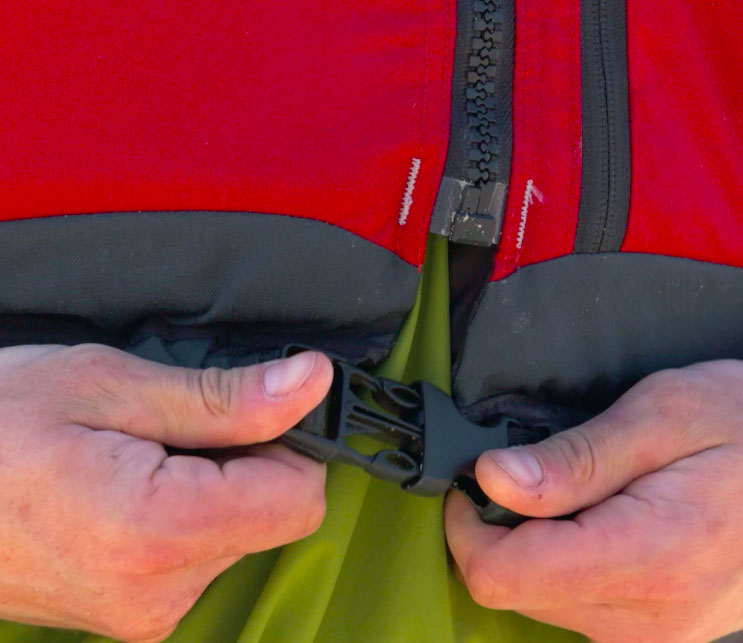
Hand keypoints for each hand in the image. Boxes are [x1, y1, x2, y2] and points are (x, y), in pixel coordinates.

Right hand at [0, 344, 332, 640]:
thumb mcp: (111, 386)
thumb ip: (226, 397)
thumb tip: (311, 383)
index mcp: (159, 531)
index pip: (298, 499)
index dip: (285, 445)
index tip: (244, 413)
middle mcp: (160, 590)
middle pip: (273, 516)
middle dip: (243, 463)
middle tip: (167, 429)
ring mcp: (145, 612)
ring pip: (240, 533)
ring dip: (210, 487)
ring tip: (135, 458)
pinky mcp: (134, 614)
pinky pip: (200, 555)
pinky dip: (186, 514)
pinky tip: (128, 488)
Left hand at [446, 360, 742, 642]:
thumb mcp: (660, 416)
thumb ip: (572, 459)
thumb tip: (491, 478)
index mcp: (645, 558)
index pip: (503, 574)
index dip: (467, 525)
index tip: (472, 480)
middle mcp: (649, 617)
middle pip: (515, 592)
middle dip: (499, 531)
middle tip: (529, 474)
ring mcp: (659, 634)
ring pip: (541, 602)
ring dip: (534, 547)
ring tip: (576, 493)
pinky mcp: (662, 631)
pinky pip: (579, 607)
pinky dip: (565, 564)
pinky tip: (594, 522)